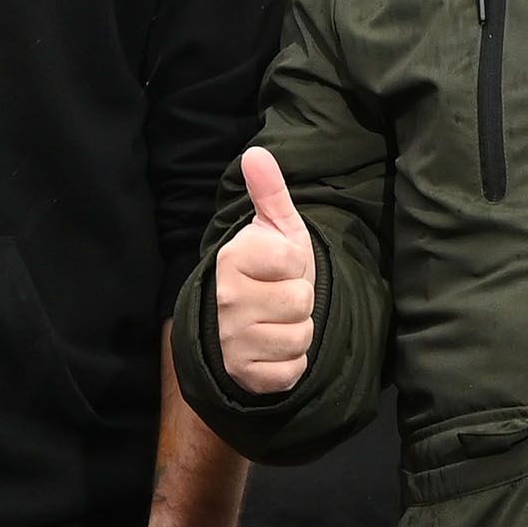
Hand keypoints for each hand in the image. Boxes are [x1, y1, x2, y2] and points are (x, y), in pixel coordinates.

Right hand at [214, 147, 315, 395]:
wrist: (246, 323)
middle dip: (301, 300)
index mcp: (233, 258)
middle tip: (280, 297)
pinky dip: (292, 363)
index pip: (292, 259)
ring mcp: (233, 339)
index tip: (281, 266)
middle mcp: (227, 299)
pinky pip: (292, 370)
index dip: (297, 263)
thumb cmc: (268, 269)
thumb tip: (257, 152)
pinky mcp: (246, 374)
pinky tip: (274, 349)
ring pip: (300, 337)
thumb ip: (269, 191)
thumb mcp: (274, 228)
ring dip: (299, 331)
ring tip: (279, 321)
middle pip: (300, 300)